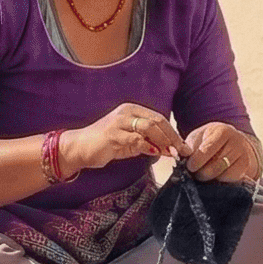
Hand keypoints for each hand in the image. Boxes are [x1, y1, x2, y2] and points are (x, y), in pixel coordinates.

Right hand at [61, 102, 180, 175]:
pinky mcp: (112, 134)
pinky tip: (154, 153)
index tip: (182, 146)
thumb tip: (169, 150)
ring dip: (163, 141)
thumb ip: (148, 143)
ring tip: (171, 153)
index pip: (158, 118)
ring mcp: (119, 122)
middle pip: (157, 121)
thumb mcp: (130, 142)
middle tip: (181, 150)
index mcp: (132, 110)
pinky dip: (147, 146)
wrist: (79, 148)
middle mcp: (126, 112)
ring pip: (148, 127)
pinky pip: (135, 139)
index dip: (173, 132)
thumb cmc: (106, 145)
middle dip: (172, 137)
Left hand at [180, 122, 262, 183]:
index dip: (196, 161)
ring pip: (223, 175)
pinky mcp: (246, 167)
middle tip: (195, 173)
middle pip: (216, 165)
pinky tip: (215, 176)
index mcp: (222, 131)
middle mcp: (236, 141)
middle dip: (201, 173)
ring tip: (204, 174)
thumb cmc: (209, 140)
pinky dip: (220, 181)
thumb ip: (189, 146)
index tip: (190, 166)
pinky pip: (230, 180)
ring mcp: (243, 155)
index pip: (207, 149)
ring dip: (210, 178)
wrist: (231, 142)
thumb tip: (183, 155)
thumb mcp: (198, 138)